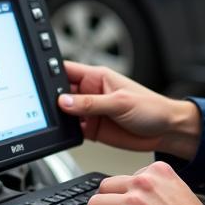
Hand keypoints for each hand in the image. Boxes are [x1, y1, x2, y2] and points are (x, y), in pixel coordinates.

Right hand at [58, 60, 200, 159]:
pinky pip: (72, 130)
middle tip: (45, 106)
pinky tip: (64, 134)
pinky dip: (66, 133)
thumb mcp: (121, 103)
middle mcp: (91, 93)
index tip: (38, 80)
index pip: (66, 70)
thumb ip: (91, 103)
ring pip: (64, 113)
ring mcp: (90, 112)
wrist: (166, 131)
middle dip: (51, 99)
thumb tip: (64, 101)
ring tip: (54, 121)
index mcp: (97, 77)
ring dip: (58, 117)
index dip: (50, 73)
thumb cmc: (152, 108)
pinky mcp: (92, 129)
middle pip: (61, 92)